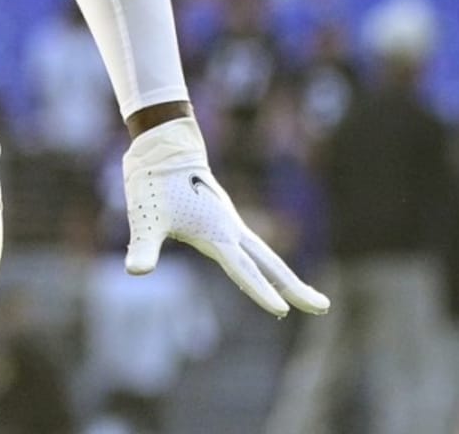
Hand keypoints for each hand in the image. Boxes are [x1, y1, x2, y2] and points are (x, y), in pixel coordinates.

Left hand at [122, 116, 329, 317]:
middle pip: (270, 263)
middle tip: (322, 308)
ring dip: (285, 276)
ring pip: (265, 254)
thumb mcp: (146, 217)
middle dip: (295, 287)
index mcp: (217, 232)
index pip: (243, 269)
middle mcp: (230, 229)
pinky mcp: (222, 218)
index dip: (260, 291)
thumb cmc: (153, 181)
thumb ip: (144, 246)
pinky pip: (251, 247)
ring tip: (304, 298)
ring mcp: (229, 222)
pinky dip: (266, 264)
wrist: (163, 145)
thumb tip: (136, 271)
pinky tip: (265, 274)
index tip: (281, 312)